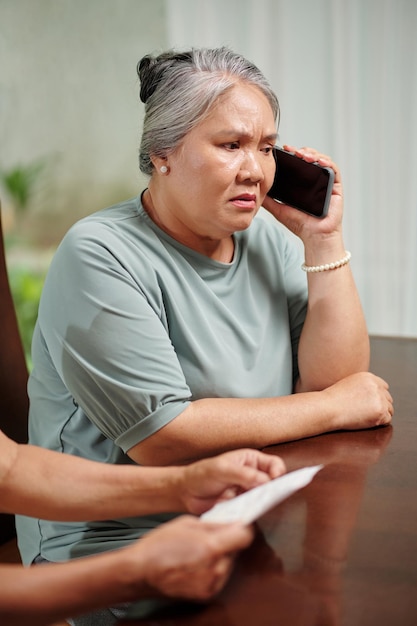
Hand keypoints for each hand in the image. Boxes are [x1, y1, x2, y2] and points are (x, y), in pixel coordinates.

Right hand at [139, 516, 253, 599]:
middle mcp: (215, 569)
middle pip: (236, 550)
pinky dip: (213, 568)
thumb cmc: (159, 545)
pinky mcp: (207, 594)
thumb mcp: (188, 523)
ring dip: (221, 555)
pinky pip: (219, 576)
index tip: (239, 523)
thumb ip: (214, 524)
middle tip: (211, 535)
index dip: (243, 527)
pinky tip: (196, 563)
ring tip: (200, 550)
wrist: (141, 572)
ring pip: (228, 563)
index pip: (245, 537)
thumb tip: (232, 522)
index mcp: (210, 547)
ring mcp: (212, 584)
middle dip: (228, 541)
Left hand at [179, 449, 285, 514]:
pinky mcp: (243, 507)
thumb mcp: (221, 469)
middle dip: (275, 490)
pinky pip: (255, 510)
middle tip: (271, 497)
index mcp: (250, 460)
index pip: (274, 464)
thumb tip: (265, 481)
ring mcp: (248, 492)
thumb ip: (243, 474)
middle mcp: (253, 475)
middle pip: (274, 482)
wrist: (186, 493)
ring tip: (260, 506)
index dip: (279, 472)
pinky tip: (250, 513)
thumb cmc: (201, 474)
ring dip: (265, 502)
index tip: (276, 481)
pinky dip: (255, 512)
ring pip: (266, 498)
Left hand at [262, 145, 343, 241]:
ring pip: (322, 160)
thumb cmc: (300, 224)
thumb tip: (254, 190)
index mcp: (303, 183)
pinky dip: (327, 163)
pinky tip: (319, 161)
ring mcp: (326, 182)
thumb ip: (268, 200)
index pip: (299, 163)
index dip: (293, 154)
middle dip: (302, 151)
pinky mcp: (336, 187)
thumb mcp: (278, 209)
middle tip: (293, 151)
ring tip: (304, 155)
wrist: (314, 236)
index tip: (284, 149)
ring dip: (314, 154)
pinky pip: (334, 170)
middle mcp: (315, 180)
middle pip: (311, 158)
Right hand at [323, 372, 393, 430]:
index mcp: (369, 377)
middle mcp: (376, 386)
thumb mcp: (349, 384)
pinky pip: (387, 420)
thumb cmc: (333, 399)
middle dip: (381, 405)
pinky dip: (380, 422)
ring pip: (390, 409)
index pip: (384, 386)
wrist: (328, 408)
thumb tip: (373, 395)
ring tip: (367, 418)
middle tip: (369, 413)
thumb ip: (363, 386)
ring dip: (381, 414)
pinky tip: (368, 422)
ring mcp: (379, 399)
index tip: (373, 403)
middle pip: (388, 398)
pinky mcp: (380, 412)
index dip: (379, 396)